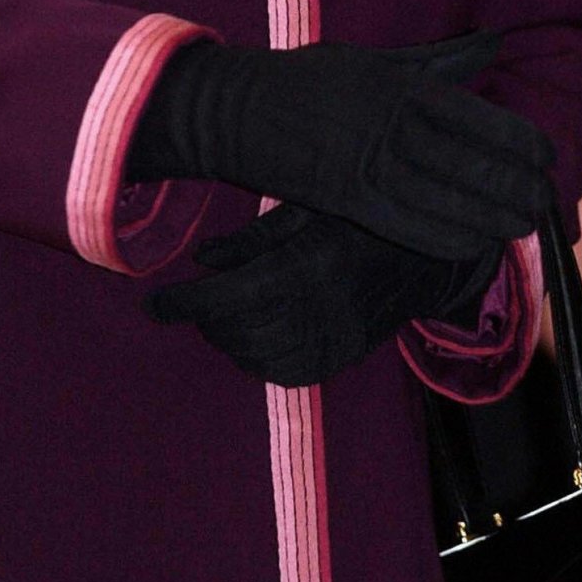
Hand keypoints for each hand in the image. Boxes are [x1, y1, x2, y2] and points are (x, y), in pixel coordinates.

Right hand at [128, 31, 552, 261]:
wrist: (240, 109)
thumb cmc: (312, 79)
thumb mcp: (376, 58)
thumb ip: (438, 58)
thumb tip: (491, 41)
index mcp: (402, 85)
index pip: (476, 117)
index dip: (517, 141)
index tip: (546, 155)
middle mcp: (391, 123)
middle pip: (468, 162)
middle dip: (513, 185)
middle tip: (543, 201)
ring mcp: (368, 162)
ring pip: (445, 197)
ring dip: (489, 215)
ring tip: (521, 226)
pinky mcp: (346, 198)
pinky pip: (406, 223)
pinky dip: (445, 236)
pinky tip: (475, 243)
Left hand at [146, 202, 499, 386]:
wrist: (430, 253)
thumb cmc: (363, 217)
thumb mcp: (309, 206)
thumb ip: (255, 237)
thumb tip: (204, 260)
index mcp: (309, 265)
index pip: (228, 298)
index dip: (182, 304)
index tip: (151, 303)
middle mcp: (321, 310)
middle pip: (235, 331)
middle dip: (202, 318)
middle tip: (189, 299)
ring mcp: (335, 341)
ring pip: (254, 358)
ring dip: (227, 339)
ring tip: (221, 312)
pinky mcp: (343, 358)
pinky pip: (284, 374)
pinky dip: (257, 359)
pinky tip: (252, 334)